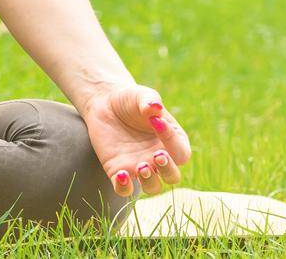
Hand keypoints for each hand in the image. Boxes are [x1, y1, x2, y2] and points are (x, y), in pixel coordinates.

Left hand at [78, 82, 191, 197]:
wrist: (104, 104)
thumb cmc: (130, 100)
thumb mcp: (141, 95)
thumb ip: (150, 101)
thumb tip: (155, 108)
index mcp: (172, 142)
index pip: (181, 152)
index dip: (172, 141)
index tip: (156, 121)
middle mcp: (158, 158)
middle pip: (173, 176)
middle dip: (167, 170)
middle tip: (156, 155)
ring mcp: (139, 167)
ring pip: (152, 187)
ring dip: (149, 181)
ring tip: (141, 166)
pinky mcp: (119, 171)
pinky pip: (124, 189)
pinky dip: (124, 187)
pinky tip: (121, 174)